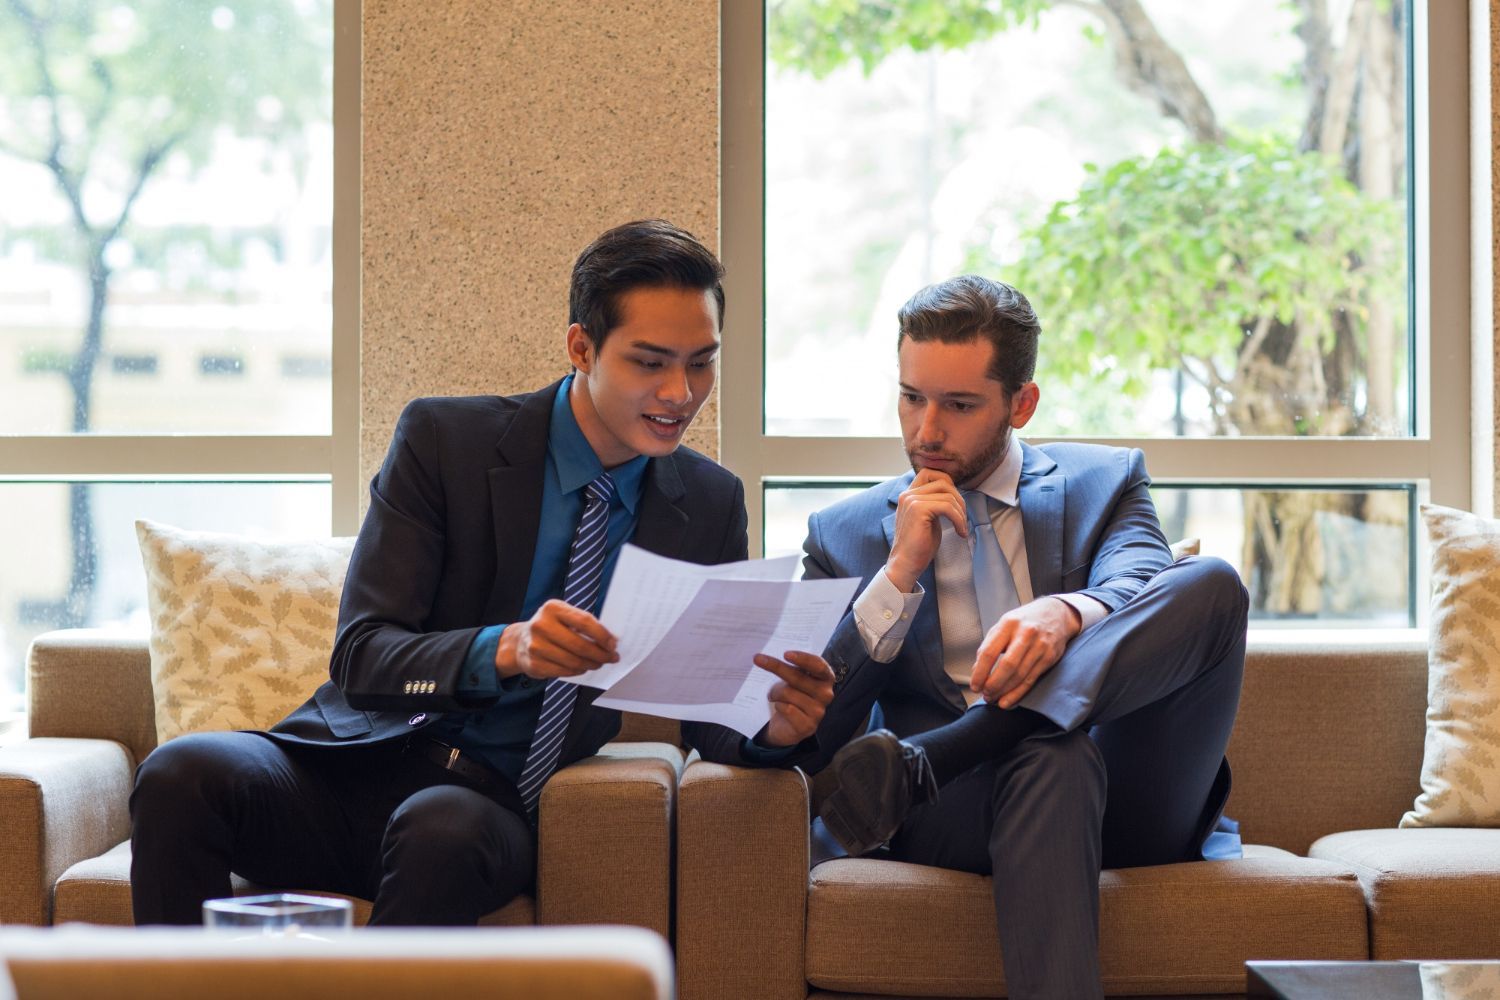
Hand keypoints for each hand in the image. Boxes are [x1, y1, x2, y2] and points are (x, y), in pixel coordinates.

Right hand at [496, 598, 618, 679]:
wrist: (520, 641)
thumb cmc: (550, 627)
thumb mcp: (563, 616)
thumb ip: (584, 624)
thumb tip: (610, 640)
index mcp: (552, 608)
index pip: (584, 622)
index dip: (602, 635)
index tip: (613, 644)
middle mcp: (541, 625)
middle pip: (579, 645)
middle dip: (600, 654)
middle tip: (611, 658)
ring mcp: (535, 646)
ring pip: (573, 661)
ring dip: (591, 664)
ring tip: (598, 663)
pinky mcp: (534, 664)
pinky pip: (564, 671)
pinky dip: (578, 671)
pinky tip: (583, 667)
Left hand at [752, 650, 835, 746]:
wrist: (787, 725)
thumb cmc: (792, 695)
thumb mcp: (794, 679)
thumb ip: (791, 668)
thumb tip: (767, 657)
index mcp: (826, 678)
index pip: (818, 665)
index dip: (803, 659)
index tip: (786, 654)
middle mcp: (826, 694)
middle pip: (798, 677)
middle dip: (776, 667)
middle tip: (758, 659)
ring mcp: (818, 711)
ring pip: (788, 693)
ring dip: (775, 693)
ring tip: (773, 696)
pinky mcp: (808, 725)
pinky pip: (786, 708)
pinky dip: (778, 706)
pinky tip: (779, 707)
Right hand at [886, 469, 968, 592]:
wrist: (906, 564)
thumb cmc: (919, 546)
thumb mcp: (928, 519)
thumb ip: (935, 504)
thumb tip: (953, 495)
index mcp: (908, 495)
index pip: (929, 473)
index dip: (947, 482)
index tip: (955, 503)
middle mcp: (908, 494)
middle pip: (943, 481)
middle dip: (958, 498)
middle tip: (963, 517)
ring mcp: (912, 500)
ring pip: (948, 495)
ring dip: (961, 512)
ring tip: (962, 527)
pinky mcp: (918, 509)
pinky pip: (947, 507)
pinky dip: (959, 519)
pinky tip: (960, 532)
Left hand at [970, 597, 1081, 707]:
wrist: (1057, 613)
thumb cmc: (1025, 621)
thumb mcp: (1003, 625)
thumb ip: (989, 645)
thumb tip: (976, 670)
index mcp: (1008, 624)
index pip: (989, 652)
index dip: (980, 672)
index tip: (975, 685)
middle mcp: (1025, 634)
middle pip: (1007, 666)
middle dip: (993, 684)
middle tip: (985, 694)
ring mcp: (1040, 646)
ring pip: (1020, 675)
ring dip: (1004, 691)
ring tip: (993, 698)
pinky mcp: (1049, 657)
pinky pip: (1031, 679)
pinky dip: (1018, 693)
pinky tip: (1007, 700)